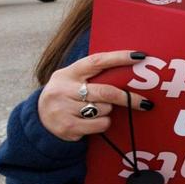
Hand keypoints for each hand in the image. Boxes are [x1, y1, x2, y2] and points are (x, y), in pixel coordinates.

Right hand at [38, 50, 154, 141]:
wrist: (40, 122)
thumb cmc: (66, 97)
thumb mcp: (72, 81)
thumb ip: (93, 76)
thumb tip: (130, 70)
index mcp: (68, 73)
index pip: (97, 61)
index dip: (119, 58)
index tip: (140, 56)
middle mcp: (63, 90)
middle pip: (106, 92)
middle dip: (128, 98)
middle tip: (145, 102)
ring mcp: (64, 109)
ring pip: (105, 109)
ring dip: (108, 111)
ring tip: (94, 110)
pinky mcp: (68, 127)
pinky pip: (101, 124)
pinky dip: (103, 123)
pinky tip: (91, 122)